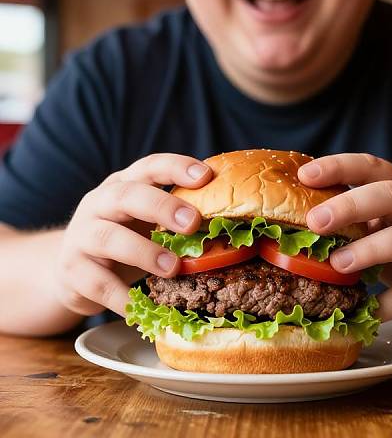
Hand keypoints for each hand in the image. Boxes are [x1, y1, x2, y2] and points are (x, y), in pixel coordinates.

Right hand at [53, 154, 211, 316]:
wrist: (72, 268)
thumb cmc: (125, 238)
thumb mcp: (147, 221)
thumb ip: (178, 218)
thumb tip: (236, 229)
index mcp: (124, 185)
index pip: (149, 166)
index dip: (176, 167)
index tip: (205, 176)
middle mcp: (99, 203)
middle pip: (125, 195)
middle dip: (161, 206)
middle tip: (193, 222)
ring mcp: (81, 235)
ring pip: (108, 237)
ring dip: (143, 252)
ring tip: (173, 267)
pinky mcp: (71, 270)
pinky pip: (97, 284)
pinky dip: (123, 298)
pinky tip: (145, 308)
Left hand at [298, 153, 391, 328]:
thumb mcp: (388, 221)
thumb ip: (356, 217)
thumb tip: (295, 218)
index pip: (372, 166)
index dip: (338, 167)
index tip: (305, 175)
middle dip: (351, 205)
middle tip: (316, 222)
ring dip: (370, 249)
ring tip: (338, 264)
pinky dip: (389, 301)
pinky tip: (366, 309)